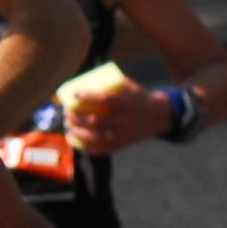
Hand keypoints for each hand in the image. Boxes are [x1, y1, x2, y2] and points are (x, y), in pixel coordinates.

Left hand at [65, 86, 179, 152]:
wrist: (159, 116)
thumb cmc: (138, 98)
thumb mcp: (129, 86)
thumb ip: (111, 82)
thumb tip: (86, 78)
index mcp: (125, 103)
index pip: (105, 99)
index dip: (88, 97)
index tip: (75, 94)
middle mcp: (123, 120)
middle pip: (95, 120)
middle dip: (76, 117)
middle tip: (66, 112)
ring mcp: (122, 134)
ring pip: (95, 137)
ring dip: (77, 132)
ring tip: (68, 126)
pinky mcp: (121, 144)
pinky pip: (101, 149)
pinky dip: (85, 147)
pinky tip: (74, 141)